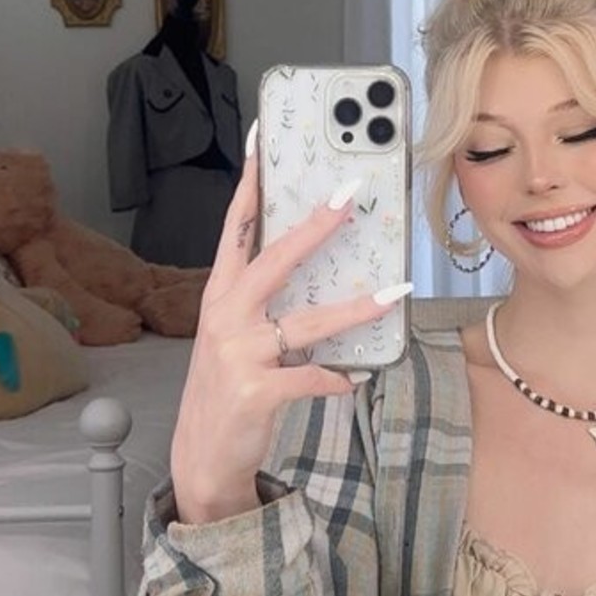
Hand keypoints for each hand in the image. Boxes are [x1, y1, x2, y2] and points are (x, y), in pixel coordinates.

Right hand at [170, 152, 407, 524]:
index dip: (250, 184)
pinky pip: (312, 377)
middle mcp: (225, 316)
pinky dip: (338, 378)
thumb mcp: (235, 334)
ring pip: (307, 322)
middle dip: (314, 226)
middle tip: (349, 197)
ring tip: (394, 293)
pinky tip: (356, 378)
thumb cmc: (227, 385)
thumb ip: (265, 299)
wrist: (201, 454)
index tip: (264, 142)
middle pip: (275, 259)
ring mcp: (239, 354)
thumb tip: (319, 261)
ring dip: (355, 308)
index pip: (236, 227)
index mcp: (220, 294)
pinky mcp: (257, 391)